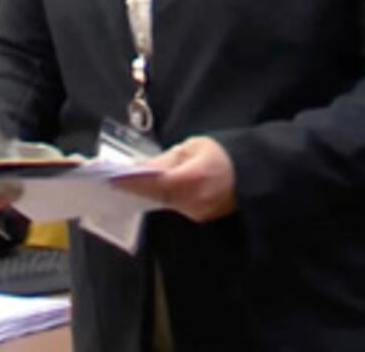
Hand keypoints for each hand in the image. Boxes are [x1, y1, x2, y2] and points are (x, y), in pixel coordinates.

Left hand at [114, 136, 236, 222]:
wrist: (252, 176)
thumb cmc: (223, 154)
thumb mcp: (195, 147)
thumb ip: (168, 159)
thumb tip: (145, 167)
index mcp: (193, 179)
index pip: (155, 182)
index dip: (132, 181)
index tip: (111, 179)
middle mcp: (193, 201)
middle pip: (156, 196)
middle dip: (135, 188)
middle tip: (112, 180)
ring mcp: (197, 213)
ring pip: (164, 202)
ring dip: (146, 192)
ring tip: (126, 182)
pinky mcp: (200, 217)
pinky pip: (174, 206)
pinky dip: (161, 197)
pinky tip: (150, 188)